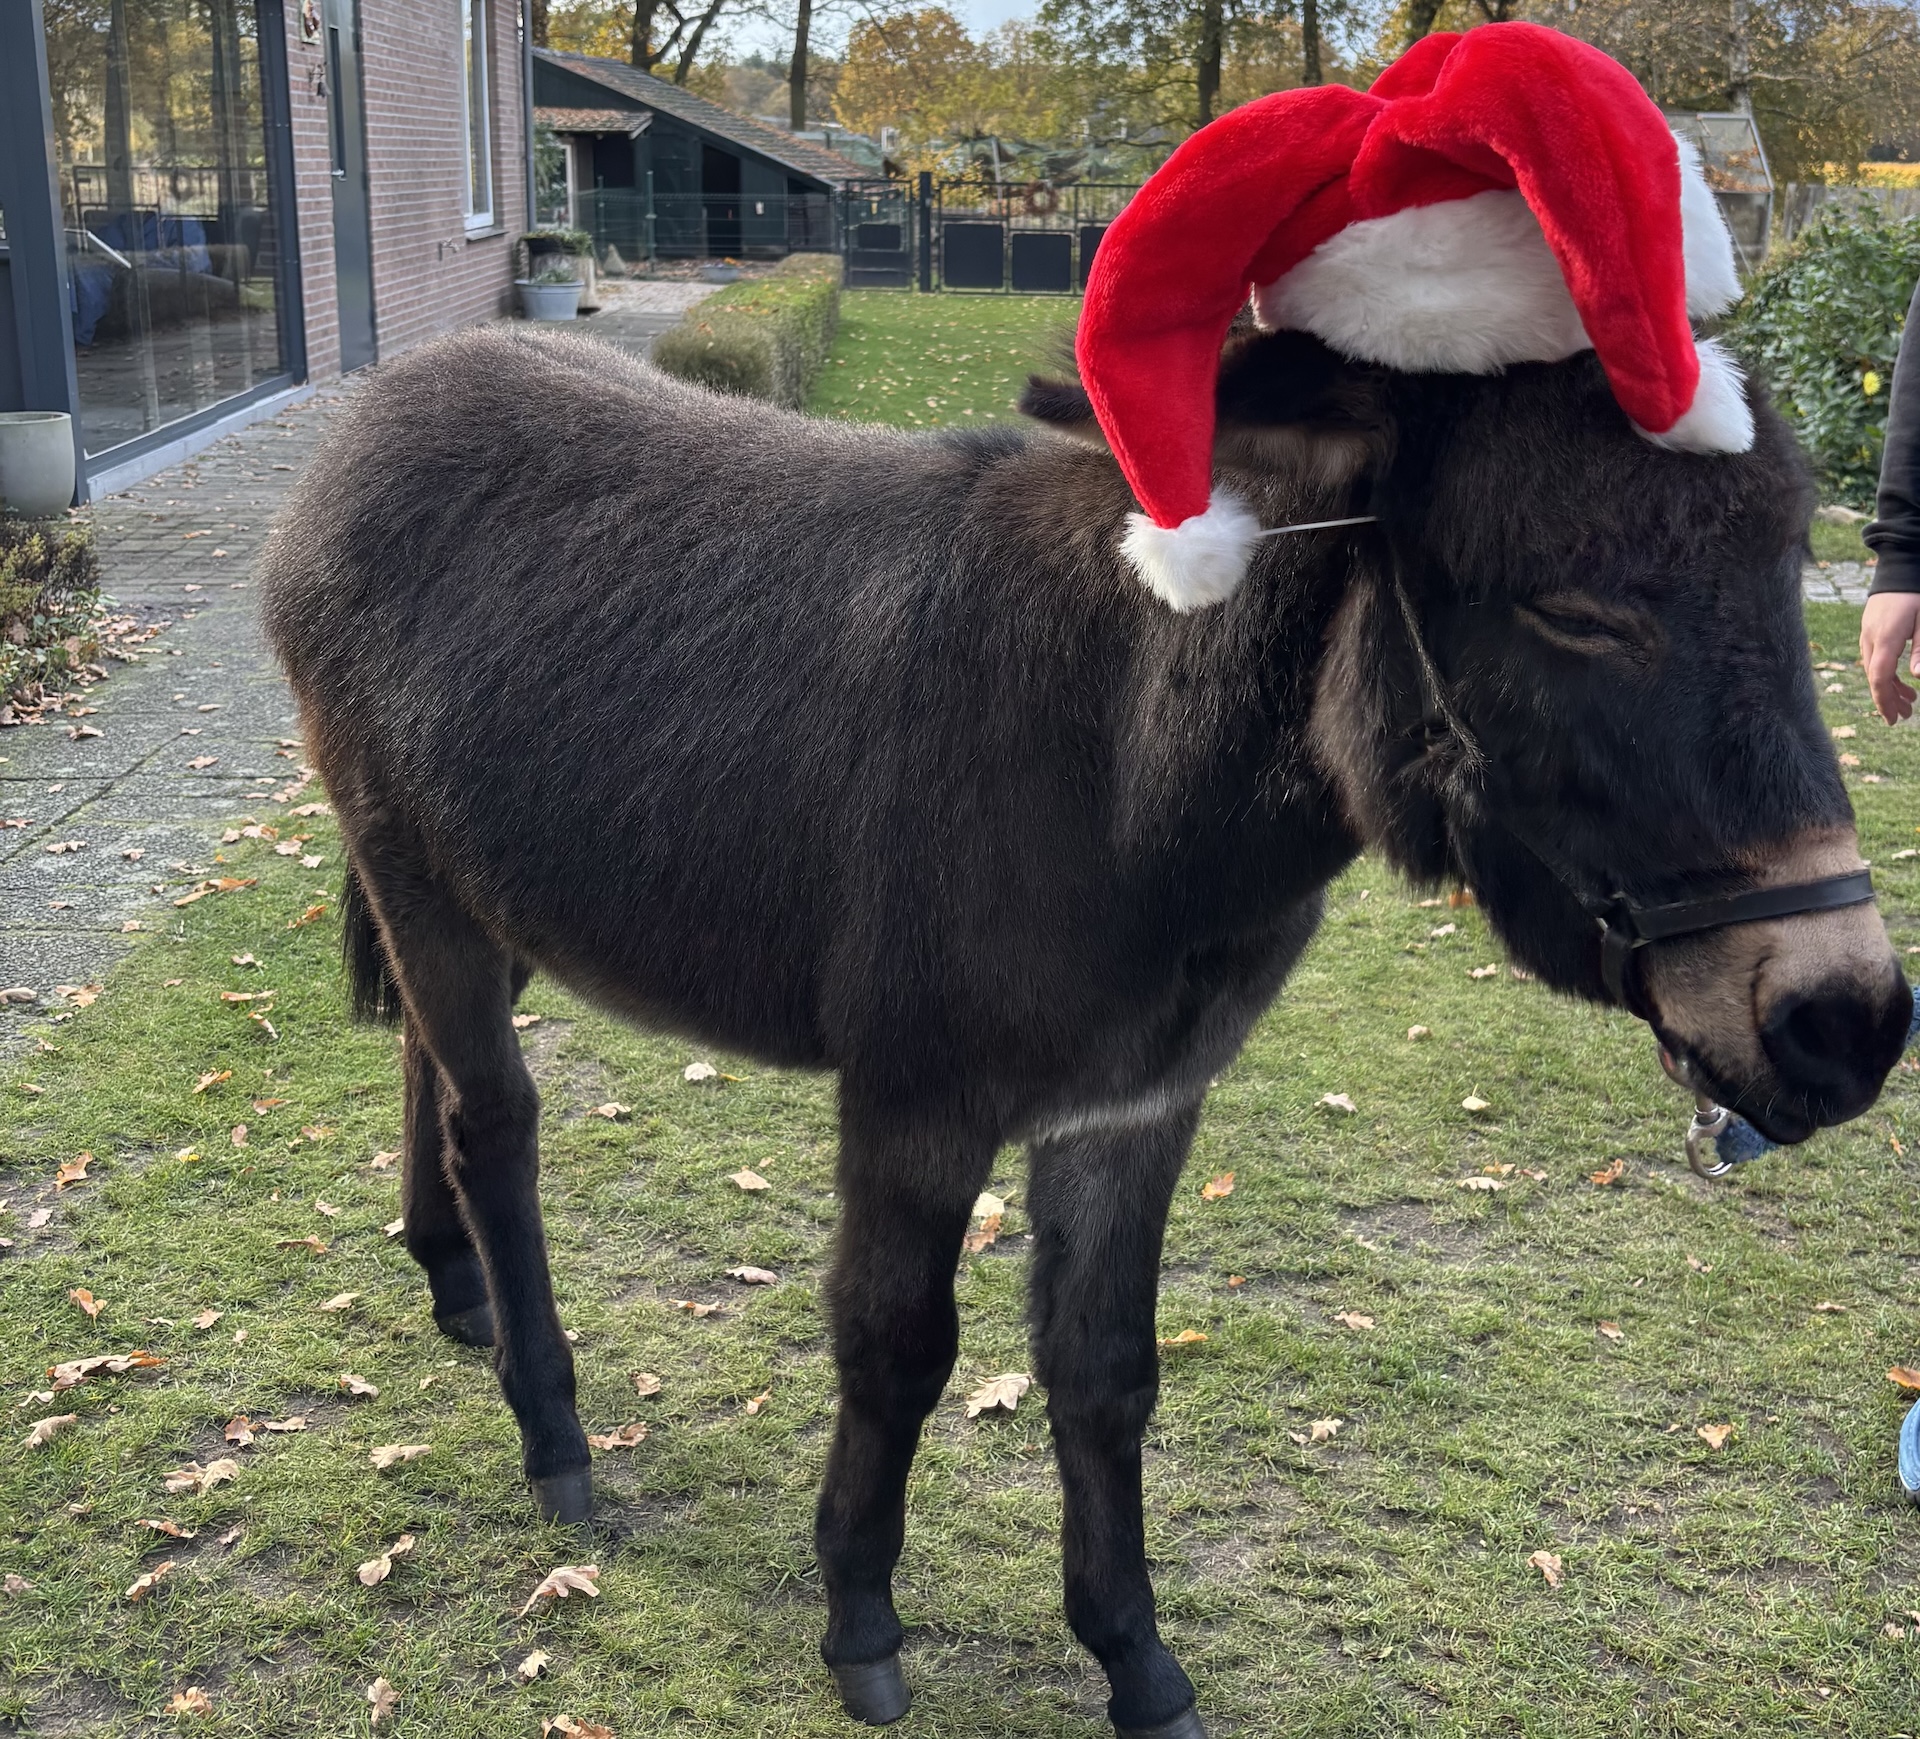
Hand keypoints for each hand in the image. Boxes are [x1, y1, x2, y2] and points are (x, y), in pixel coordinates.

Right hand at [1861, 591, 1919, 722]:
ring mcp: (1867, 633)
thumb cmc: (1918, 592)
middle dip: (1888, 699)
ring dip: (1889, 686)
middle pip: (1875, 677)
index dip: (1885, 701)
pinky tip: (1897, 676)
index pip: (1879, 678)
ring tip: (1908, 699)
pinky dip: (1885, 672)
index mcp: (1885, 638)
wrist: (1900, 564)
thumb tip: (1917, 677)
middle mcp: (1871, 638)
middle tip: (1904, 716)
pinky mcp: (1870, 629)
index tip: (1893, 719)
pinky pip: (1874, 657)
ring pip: (1874, 668)